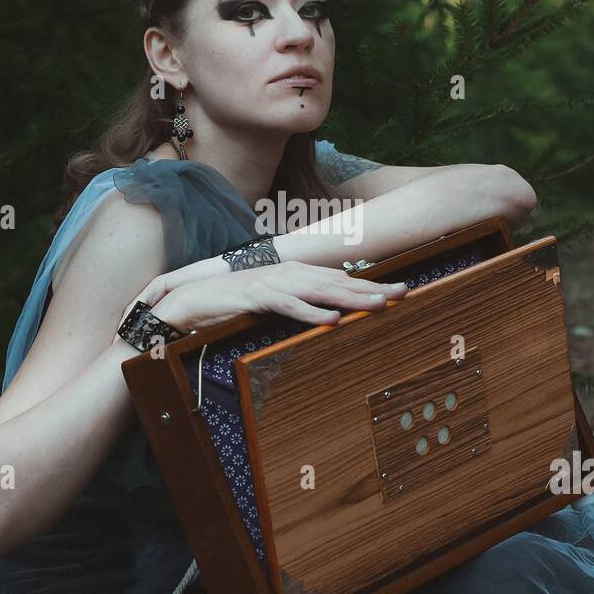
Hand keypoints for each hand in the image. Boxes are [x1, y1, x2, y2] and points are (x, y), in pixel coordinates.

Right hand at [140, 262, 408, 332]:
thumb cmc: (230, 304)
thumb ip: (297, 303)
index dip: (370, 284)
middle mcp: (287, 273)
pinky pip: (287, 305)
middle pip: (338, 280)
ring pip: (319, 290)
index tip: (400, 291)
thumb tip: (327, 313)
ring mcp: (270, 283)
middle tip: (404, 292)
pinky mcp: (253, 296)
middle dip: (372, 287)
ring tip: (379, 304)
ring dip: (351, 297)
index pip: (339, 278)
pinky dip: (310, 311)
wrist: (188, 300)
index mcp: (293, 274)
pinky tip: (331, 319)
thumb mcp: (270, 302)